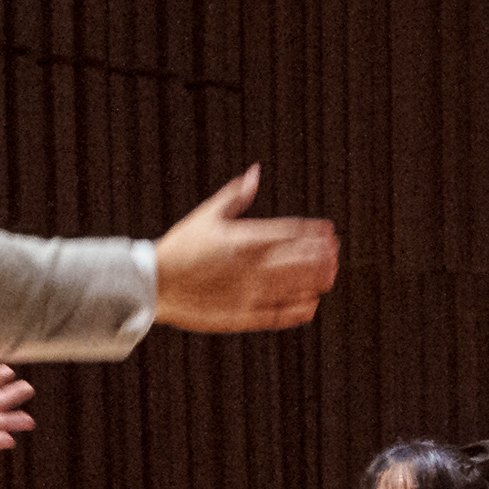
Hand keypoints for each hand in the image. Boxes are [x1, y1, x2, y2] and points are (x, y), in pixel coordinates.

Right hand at [152, 166, 339, 331]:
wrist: (153, 282)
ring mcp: (249, 292)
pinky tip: (311, 304)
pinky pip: (279, 314)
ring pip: (295, 287)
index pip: (291, 233)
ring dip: (317, 280)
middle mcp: (251, 266)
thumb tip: (255, 173)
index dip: (314, 232)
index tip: (329, 232)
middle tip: (335, 253)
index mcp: (244, 238)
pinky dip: (298, 310)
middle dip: (321, 256)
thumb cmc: (181, 246)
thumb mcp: (208, 215)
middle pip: (299, 260)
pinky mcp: (242, 315)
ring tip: (330, 275)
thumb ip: (236, 196)